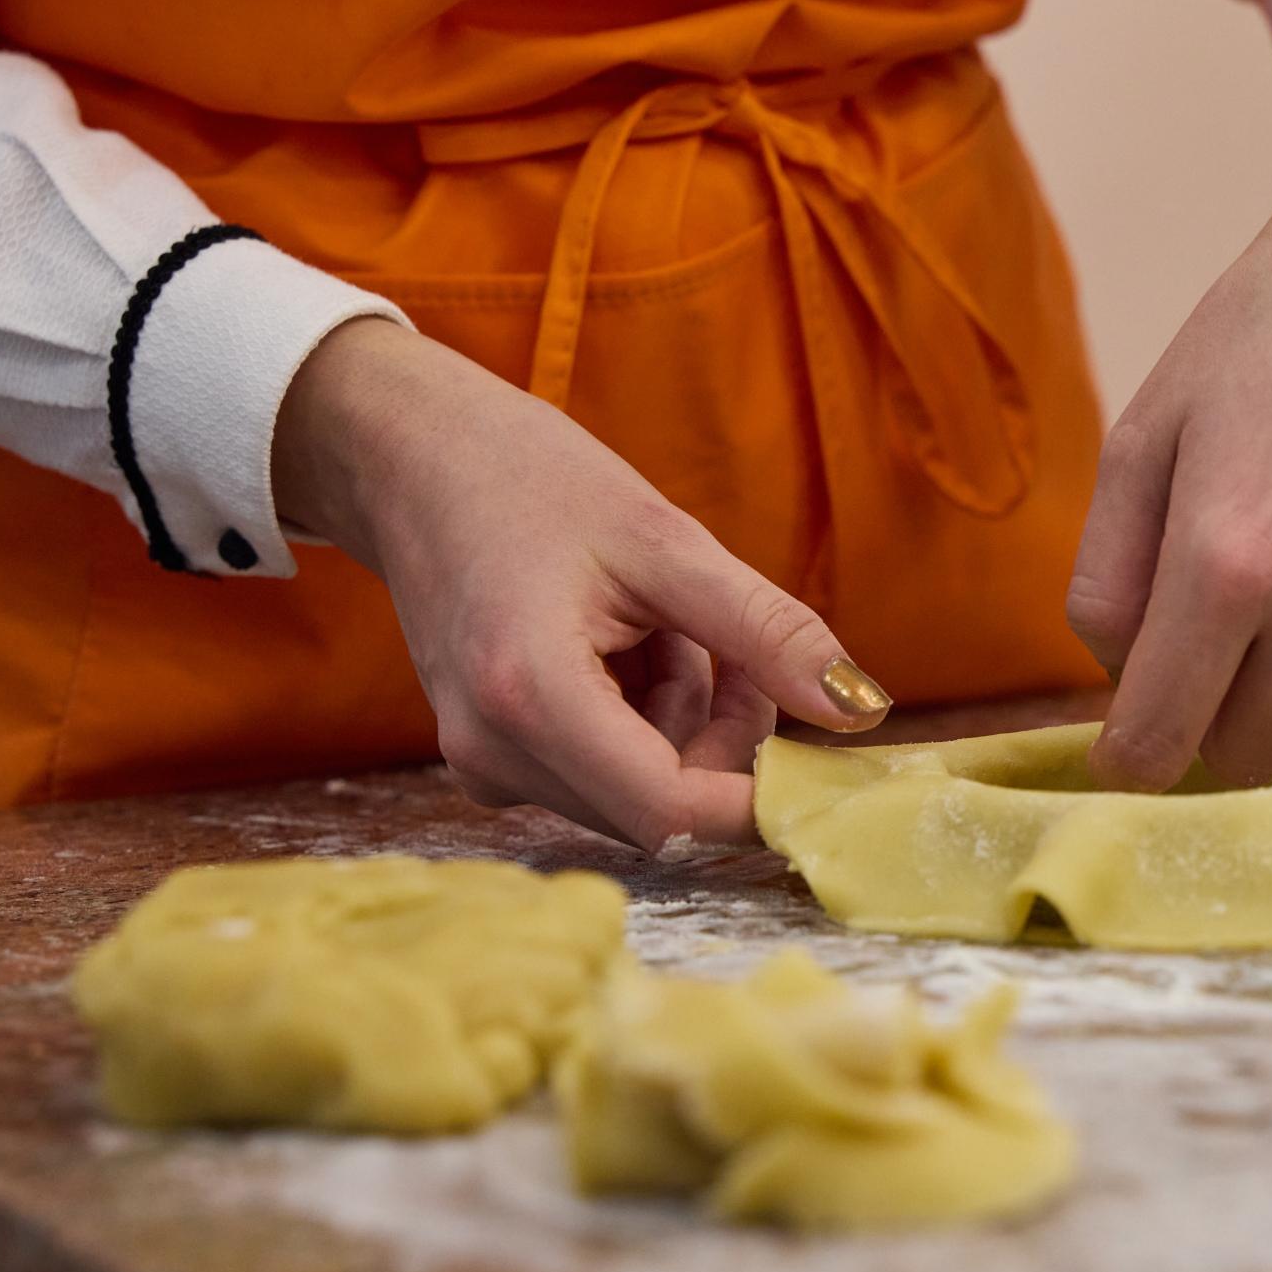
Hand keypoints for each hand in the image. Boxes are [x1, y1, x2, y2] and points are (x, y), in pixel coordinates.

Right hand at [272, 320, 890, 851]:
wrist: (408, 460)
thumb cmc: (528, 479)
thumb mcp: (666, 541)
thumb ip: (766, 633)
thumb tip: (862, 711)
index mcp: (532, 697)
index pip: (675, 811)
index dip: (759, 793)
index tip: (812, 735)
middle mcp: (495, 754)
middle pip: (664, 807)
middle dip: (722, 738)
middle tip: (726, 641)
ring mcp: (483, 766)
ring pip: (640, 793)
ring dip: (683, 723)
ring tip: (660, 626)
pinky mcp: (488, 761)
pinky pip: (602, 774)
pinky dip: (640, 721)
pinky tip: (621, 646)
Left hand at [1067, 89, 1271, 790]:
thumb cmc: (1260, 333)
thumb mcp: (1143, 438)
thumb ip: (1110, 578)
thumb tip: (1119, 680)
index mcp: (1231, 562)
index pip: (1165, 740)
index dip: (1129, 762)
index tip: (1117, 755)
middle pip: (1246, 752)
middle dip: (1202, 725)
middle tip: (1180, 656)